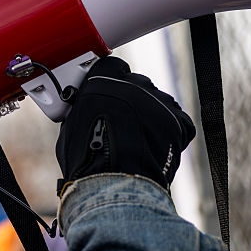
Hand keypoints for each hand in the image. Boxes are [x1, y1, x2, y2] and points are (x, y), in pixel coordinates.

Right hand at [56, 56, 195, 194]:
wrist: (114, 184)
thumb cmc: (87, 159)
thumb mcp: (71, 125)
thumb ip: (84, 108)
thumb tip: (86, 110)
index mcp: (104, 81)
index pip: (113, 66)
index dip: (111, 79)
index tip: (109, 90)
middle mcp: (134, 86)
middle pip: (138, 83)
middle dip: (132, 98)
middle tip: (124, 119)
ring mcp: (159, 103)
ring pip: (159, 101)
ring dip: (152, 113)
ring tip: (141, 136)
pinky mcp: (178, 123)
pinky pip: (179, 120)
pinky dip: (172, 129)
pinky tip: (157, 142)